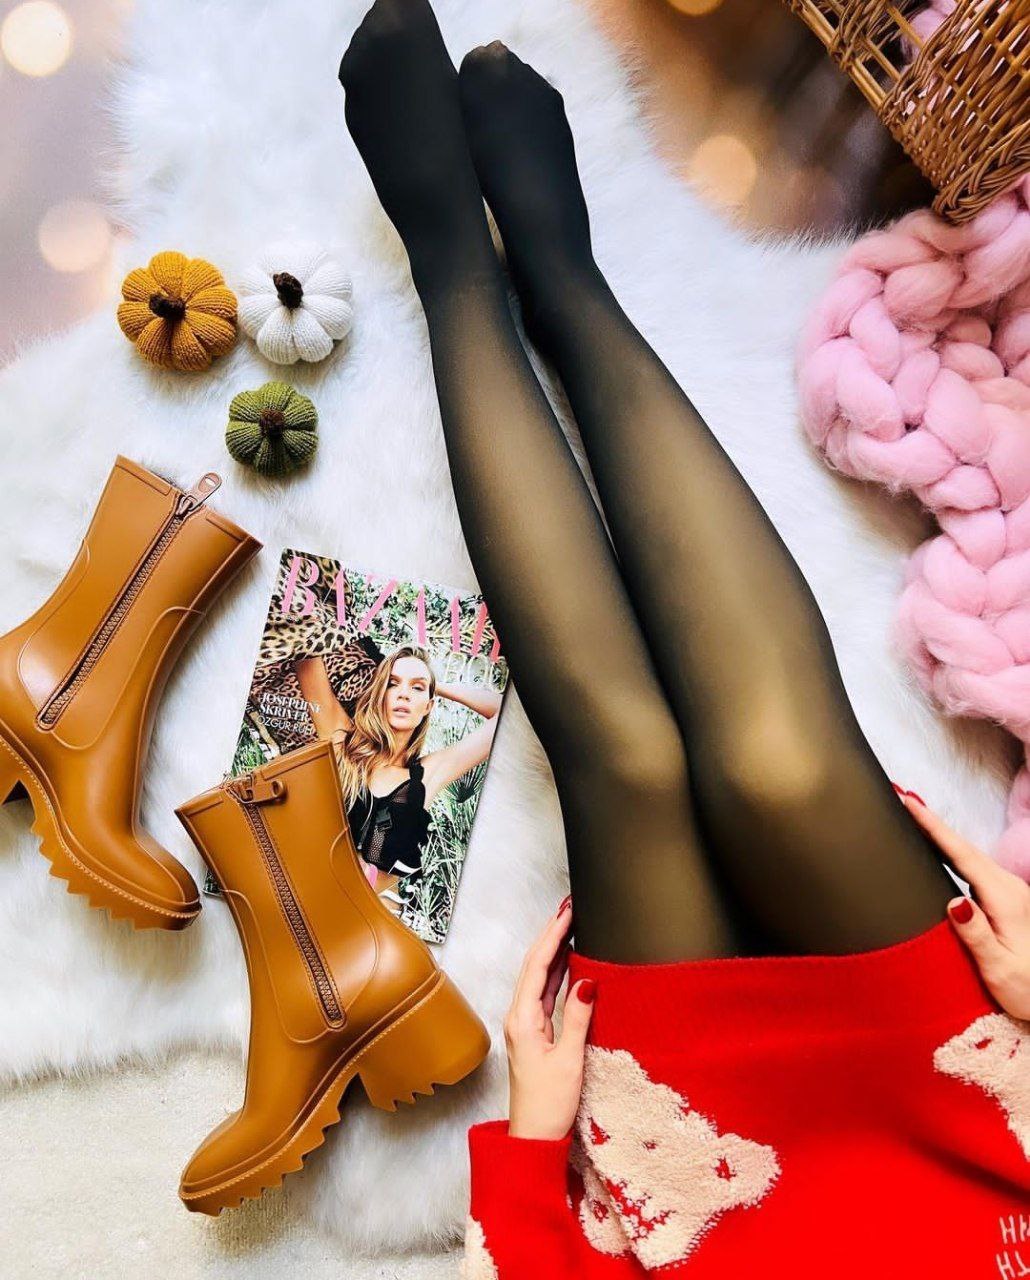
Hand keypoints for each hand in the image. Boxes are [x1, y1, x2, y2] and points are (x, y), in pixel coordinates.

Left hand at [504, 897, 595, 1140]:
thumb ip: (578, 1018)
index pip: (538, 966)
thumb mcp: (569, 1059)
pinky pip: (544, 994)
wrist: (534, 1137)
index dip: (552, 936)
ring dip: (553, 951)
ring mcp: (525, 1024)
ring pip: (538, 977)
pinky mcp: (533, 1033)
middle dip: (550, 935)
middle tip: (568, 910)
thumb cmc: (549, 1105)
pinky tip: (568, 963)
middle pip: (534, 966)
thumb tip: (587, 981)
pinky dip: (556, 974)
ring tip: (569, 927)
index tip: (566, 913)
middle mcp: (519, 1016)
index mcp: (522, 1019)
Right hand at [898, 791, 1029, 1018]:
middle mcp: (1008, 887)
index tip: (910, 802)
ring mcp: (1008, 890)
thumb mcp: (1000, 968)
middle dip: (931, 821)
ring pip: (967, 854)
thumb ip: (977, 934)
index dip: (934, 827)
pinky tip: (936, 847)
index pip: (961, 855)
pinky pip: (971, 866)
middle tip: (901, 796)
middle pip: (963, 847)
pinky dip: (949, 850)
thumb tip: (955, 901)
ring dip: (939, 833)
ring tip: (912, 814)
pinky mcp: (1004, 898)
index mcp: (1005, 898)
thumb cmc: (1026, 988)